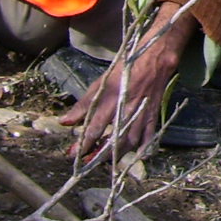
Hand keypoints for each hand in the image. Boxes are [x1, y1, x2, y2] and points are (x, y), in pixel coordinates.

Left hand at [60, 5, 194, 159]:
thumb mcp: (102, 81)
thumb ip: (84, 104)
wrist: (156, 55)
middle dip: (98, 154)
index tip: (73, 154)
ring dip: (117, 154)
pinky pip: (149, 135)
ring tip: (105, 162)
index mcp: (112, 97)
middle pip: (113, 138)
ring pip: (130, 141)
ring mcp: (142, 111)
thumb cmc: (126, 66)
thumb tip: (65, 122)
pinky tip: (136, 156)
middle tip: (86, 164)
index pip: (95, 126)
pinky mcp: (154, 112)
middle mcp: (127, 107)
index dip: (84, 143)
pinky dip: (143, 148)